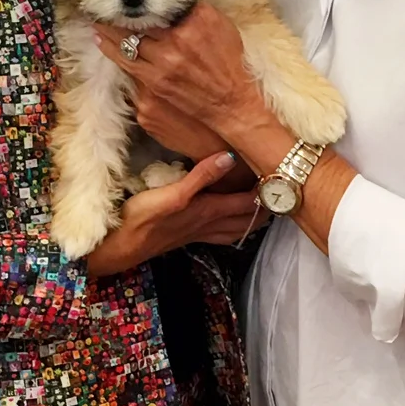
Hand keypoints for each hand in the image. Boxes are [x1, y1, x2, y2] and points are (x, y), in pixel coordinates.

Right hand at [85, 151, 267, 277]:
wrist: (118, 247)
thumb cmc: (140, 220)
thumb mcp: (170, 194)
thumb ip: (200, 177)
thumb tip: (230, 158)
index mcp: (208, 211)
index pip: (248, 201)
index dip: (267, 190)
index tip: (284, 176)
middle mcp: (207, 224)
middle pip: (247, 217)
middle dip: (268, 207)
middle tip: (286, 193)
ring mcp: (197, 232)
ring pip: (236, 228)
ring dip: (254, 220)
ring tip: (269, 208)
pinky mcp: (185, 236)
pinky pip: (220, 233)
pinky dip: (234, 228)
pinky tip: (233, 224)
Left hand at [97, 3, 276, 141]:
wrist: (233, 105)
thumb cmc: (231, 66)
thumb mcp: (224, 28)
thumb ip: (199, 13)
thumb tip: (177, 0)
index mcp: (197, 21)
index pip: (164, 3)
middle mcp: (178, 40)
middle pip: (141, 20)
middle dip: (121, 13)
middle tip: (105, 4)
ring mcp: (164, 65)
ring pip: (127, 42)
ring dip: (109, 30)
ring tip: (97, 21)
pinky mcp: (154, 86)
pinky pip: (127, 64)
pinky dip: (112, 50)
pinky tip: (103, 42)